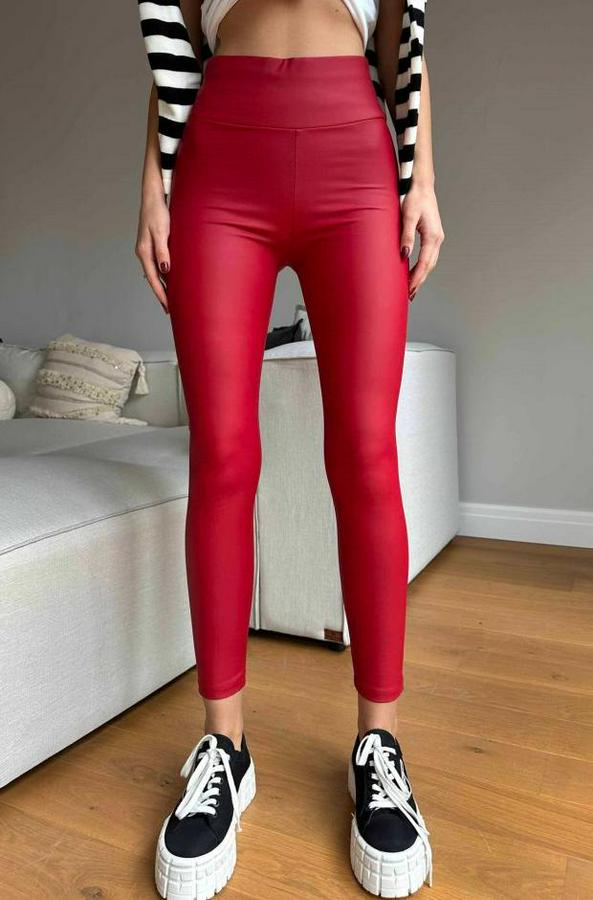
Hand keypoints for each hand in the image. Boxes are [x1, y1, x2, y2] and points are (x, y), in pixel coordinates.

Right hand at [135, 191, 170, 313]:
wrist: (153, 197)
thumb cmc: (158, 212)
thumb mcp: (162, 232)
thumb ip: (163, 252)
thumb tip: (165, 271)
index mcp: (144, 252)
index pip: (154, 280)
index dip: (161, 294)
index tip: (168, 307)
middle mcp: (144, 253)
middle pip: (153, 279)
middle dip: (161, 295)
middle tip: (170, 310)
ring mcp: (147, 250)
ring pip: (156, 273)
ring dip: (163, 286)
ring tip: (171, 299)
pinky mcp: (152, 245)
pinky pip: (158, 265)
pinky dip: (164, 275)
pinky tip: (170, 280)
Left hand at [400, 182, 444, 301]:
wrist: (422, 184)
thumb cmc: (414, 197)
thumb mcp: (407, 216)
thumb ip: (406, 236)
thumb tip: (404, 255)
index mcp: (433, 236)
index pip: (425, 263)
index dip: (417, 278)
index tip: (409, 290)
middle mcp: (438, 239)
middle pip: (429, 266)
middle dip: (419, 282)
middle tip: (409, 296)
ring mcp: (437, 238)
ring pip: (430, 263)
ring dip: (421, 276)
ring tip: (412, 289)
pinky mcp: (433, 236)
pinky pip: (429, 256)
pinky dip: (423, 267)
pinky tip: (415, 272)